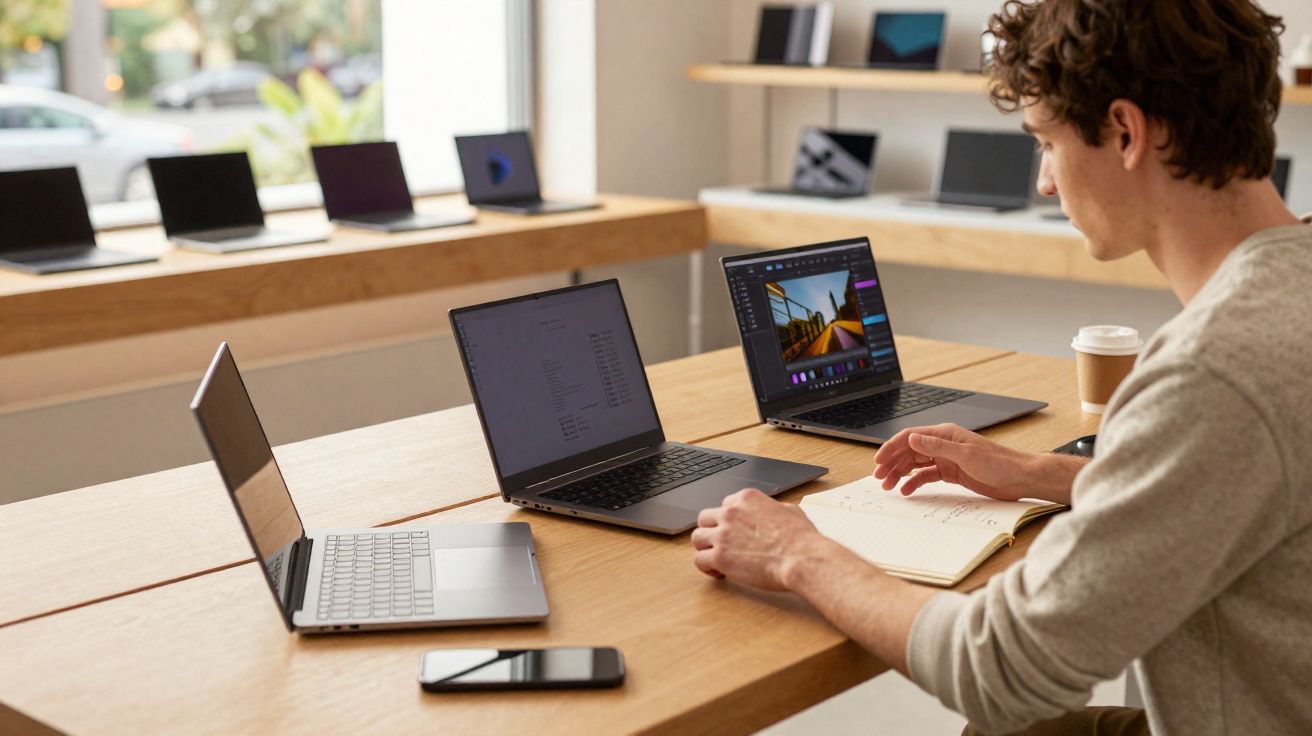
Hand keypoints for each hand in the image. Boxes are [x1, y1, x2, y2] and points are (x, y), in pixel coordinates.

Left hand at [690, 488, 832, 591]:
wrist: (802, 559)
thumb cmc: (802, 539)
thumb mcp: (790, 511)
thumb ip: (774, 508)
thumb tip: (775, 512)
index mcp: (747, 498)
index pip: (725, 504)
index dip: (729, 520)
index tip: (734, 532)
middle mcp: (731, 512)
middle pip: (705, 518)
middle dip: (712, 532)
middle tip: (721, 545)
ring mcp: (723, 534)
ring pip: (697, 538)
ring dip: (705, 548)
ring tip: (717, 559)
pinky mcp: (720, 557)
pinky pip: (699, 560)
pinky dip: (706, 568)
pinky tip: (718, 572)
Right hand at [872, 423, 1043, 501]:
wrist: (1019, 477)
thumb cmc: (998, 462)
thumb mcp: (965, 454)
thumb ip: (936, 446)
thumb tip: (912, 438)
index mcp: (944, 434)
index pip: (910, 437)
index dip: (892, 447)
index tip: (878, 460)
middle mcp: (943, 445)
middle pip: (909, 451)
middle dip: (892, 463)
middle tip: (879, 478)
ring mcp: (946, 459)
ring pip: (916, 464)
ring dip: (900, 473)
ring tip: (888, 486)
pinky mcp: (952, 473)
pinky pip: (927, 476)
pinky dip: (915, 482)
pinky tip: (907, 490)